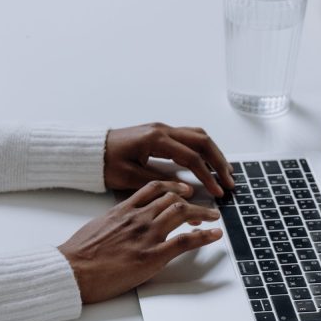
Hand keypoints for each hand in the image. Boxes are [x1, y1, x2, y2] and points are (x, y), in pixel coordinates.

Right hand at [58, 181, 222, 303]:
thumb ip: (114, 222)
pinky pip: (185, 241)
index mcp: (123, 210)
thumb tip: (120, 225)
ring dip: (203, 214)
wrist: (73, 269)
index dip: (173, 188)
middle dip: (192, 201)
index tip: (182, 191)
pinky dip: (204, 236)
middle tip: (203, 206)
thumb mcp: (97, 227)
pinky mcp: (152, 256)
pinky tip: (214, 234)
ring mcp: (147, 235)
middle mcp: (138, 218)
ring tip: (213, 216)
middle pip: (172, 199)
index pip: (154, 189)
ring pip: (182, 213)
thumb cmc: (78, 254)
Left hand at [104, 123, 235, 196]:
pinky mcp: (160, 133)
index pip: (192, 157)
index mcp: (156, 140)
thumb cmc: (105, 164)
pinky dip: (203, 149)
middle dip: (219, 162)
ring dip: (214, 153)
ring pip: (198, 136)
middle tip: (230, 181)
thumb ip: (160, 182)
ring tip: (225, 171)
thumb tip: (186, 189)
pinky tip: (208, 162)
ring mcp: (162, 129)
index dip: (208, 176)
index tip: (218, 192)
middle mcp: (162, 130)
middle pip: (202, 141)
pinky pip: (189, 137)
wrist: (91, 151)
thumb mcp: (130, 178)